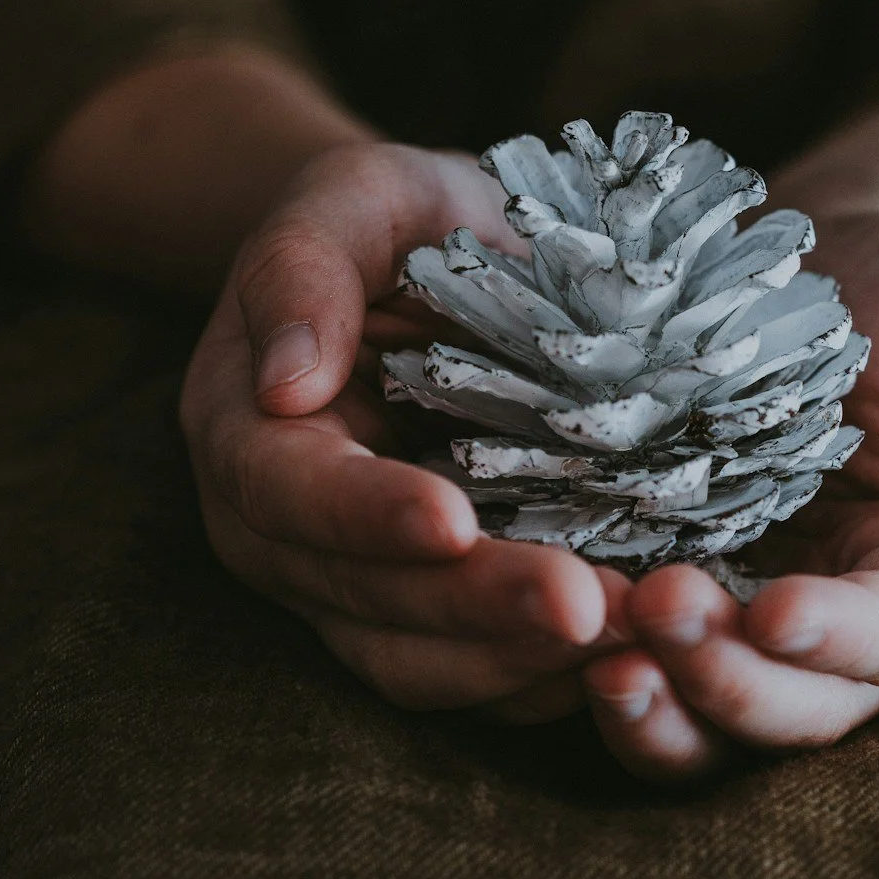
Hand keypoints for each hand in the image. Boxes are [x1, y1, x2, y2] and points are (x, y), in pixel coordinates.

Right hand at [178, 141, 613, 722]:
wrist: (435, 263)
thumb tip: (283, 382)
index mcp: (241, 433)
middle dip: (477, 608)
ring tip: (631, 634)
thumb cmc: (393, 220)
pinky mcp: (429, 618)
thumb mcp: (352, 197)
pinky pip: (478, 678)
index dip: (366, 517)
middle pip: (363, 599)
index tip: (453, 522)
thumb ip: (305, 267)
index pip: (289, 494)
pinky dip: (550, 681)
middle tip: (587, 606)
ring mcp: (352, 588)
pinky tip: (636, 654)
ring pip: (418, 663)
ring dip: (522, 662)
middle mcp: (282, 534)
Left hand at [582, 97, 878, 781]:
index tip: (778, 610)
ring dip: (651, 699)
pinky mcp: (653, 569)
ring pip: (700, 709)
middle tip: (659, 611)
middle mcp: (830, 627)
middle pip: (790, 706)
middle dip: (726, 679)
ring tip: (597, 651)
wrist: (835, 248)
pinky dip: (585, 654)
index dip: (834, 643)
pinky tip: (540, 614)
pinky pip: (623, 647)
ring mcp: (736, 606)